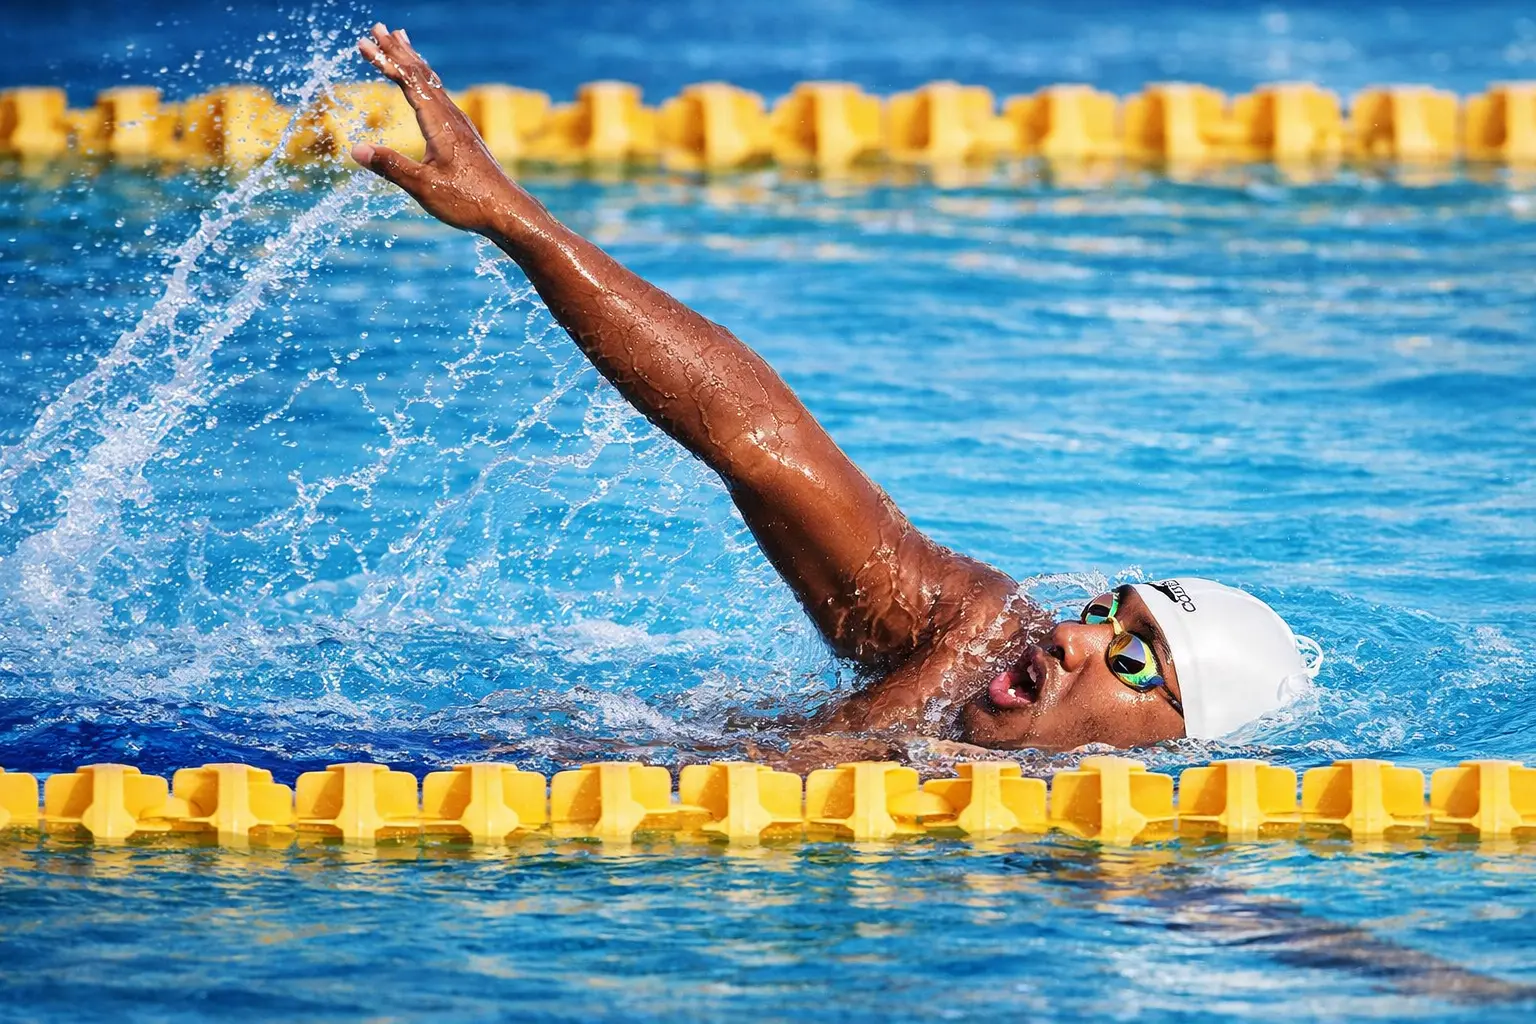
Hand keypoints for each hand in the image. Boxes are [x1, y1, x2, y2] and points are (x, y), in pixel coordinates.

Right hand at [351, 23, 524, 235]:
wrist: (506, 212)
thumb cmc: (467, 200)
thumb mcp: (423, 186)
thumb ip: (391, 166)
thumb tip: (356, 150)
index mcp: (439, 123)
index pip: (408, 82)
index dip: (385, 61)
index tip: (363, 43)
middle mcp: (451, 117)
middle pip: (421, 74)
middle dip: (397, 50)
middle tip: (378, 27)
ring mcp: (459, 125)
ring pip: (433, 83)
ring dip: (413, 61)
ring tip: (401, 40)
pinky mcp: (463, 135)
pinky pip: (441, 96)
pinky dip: (427, 80)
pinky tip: (426, 83)